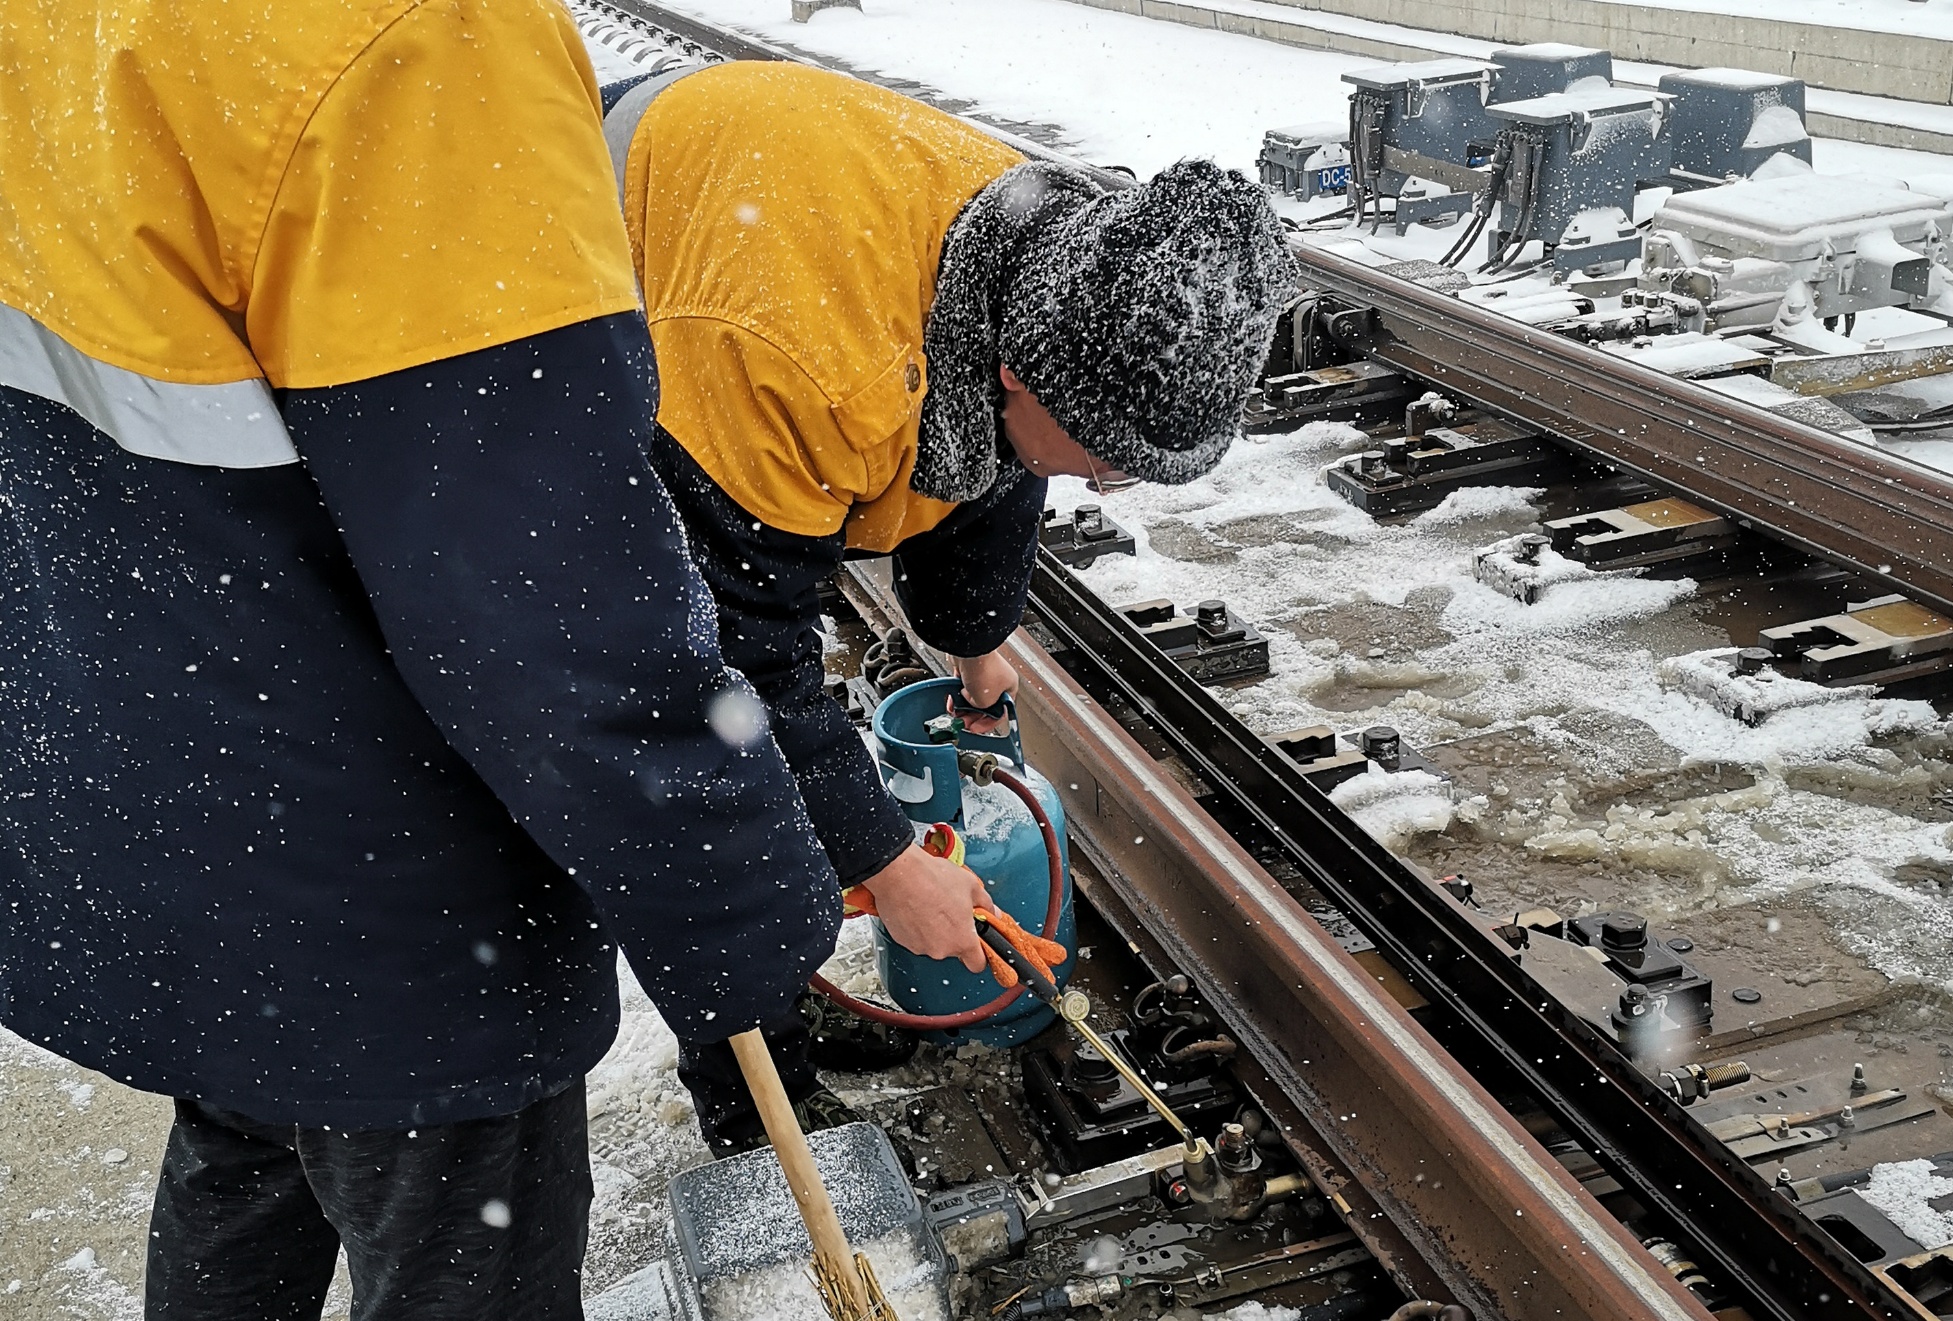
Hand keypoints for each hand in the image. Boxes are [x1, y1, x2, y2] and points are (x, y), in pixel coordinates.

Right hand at [860, 843, 991, 973]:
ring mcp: (919, 947)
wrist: (897, 873)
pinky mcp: (902, 940)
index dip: (980, 955)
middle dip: (954, 933)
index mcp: (962, 940)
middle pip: (953, 949)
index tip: (978, 944)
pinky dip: (917, 926)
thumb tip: (991, 911)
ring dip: (934, 929)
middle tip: (951, 910)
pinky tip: (917, 907)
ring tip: (931, 904)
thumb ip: (986, 903)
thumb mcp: (971, 885)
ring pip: (933, 943)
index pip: (977, 964)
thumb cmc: (932, 879)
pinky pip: (915, 937)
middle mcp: (941, 950)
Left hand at [952, 651, 1017, 733]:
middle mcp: (998, 680)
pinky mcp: (969, 670)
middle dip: (972, 716)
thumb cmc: (983, 670)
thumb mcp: (986, 701)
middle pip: (985, 705)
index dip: (988, 723)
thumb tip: (973, 705)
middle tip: (963, 723)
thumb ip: (981, 708)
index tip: (977, 729)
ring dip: (963, 708)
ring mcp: (983, 674)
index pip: (1001, 711)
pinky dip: (957, 696)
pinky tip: (952, 703)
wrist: (969, 650)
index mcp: (1009, 687)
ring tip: (955, 715)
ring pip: (972, 697)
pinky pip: (963, 687)